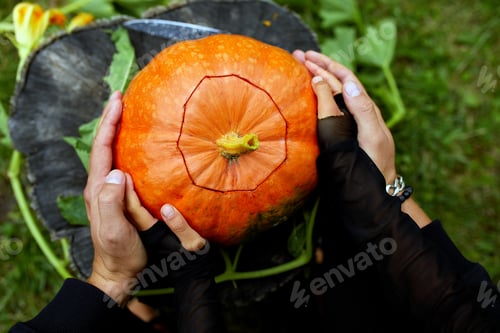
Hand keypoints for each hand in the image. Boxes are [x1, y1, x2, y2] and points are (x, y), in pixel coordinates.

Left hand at [84, 91, 154, 306]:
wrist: (119, 271)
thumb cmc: (120, 253)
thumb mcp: (113, 231)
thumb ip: (111, 203)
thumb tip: (118, 173)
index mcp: (98, 190)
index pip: (101, 150)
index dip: (108, 123)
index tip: (118, 101)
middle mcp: (101, 186)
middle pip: (103, 146)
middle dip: (110, 120)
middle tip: (121, 97)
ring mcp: (109, 191)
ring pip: (111, 154)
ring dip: (116, 131)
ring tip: (127, 113)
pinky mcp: (120, 196)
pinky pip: (120, 165)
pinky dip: (125, 148)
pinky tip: (136, 144)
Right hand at [294, 50, 430, 227]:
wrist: (376, 191)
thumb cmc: (376, 166)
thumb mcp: (372, 136)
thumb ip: (362, 109)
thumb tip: (346, 83)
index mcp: (364, 108)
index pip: (344, 79)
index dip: (327, 65)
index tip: (307, 57)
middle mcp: (355, 112)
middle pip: (336, 83)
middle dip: (318, 67)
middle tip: (297, 56)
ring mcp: (347, 124)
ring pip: (331, 95)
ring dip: (316, 79)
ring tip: (300, 68)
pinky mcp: (339, 135)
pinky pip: (327, 111)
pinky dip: (316, 99)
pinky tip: (307, 97)